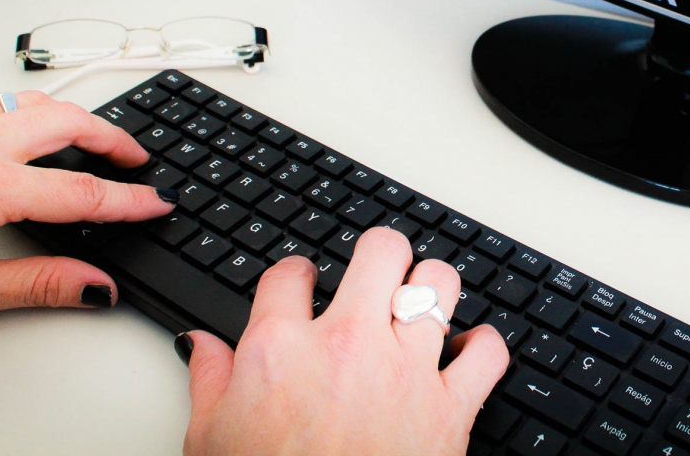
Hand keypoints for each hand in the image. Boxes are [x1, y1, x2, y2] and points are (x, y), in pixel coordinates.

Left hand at [0, 87, 174, 323]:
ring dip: (69, 116)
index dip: (128, 200)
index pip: (82, 193)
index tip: (155, 202)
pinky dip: (17, 106)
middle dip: (114, 137)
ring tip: (89, 137)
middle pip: (68, 122)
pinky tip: (20, 124)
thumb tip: (97, 286)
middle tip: (137, 157)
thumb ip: (39, 283)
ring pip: (30, 100)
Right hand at [181, 228, 509, 454]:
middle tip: (375, 271)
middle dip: (378, 253)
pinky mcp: (450, 409)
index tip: (301, 284)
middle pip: (379, 251)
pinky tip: (467, 350)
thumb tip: (202, 345)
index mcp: (280, 350)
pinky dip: (483, 346)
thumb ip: (210, 380)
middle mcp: (347, 346)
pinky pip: (487, 353)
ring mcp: (404, 372)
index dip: (295, 274)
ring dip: (432, 285)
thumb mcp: (211, 440)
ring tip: (422, 298)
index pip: (289, 273)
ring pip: (439, 283)